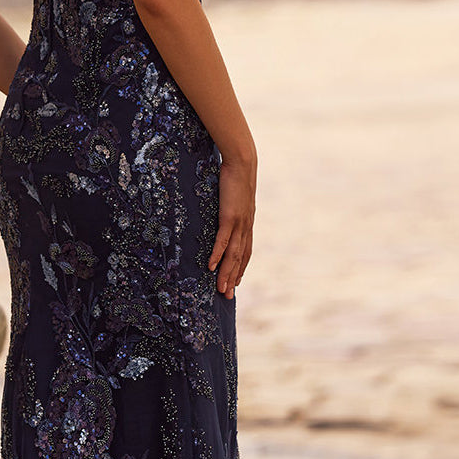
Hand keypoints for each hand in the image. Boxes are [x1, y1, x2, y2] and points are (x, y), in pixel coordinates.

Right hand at [208, 154, 255, 299]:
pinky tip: (211, 267)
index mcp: (247, 223)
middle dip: (234, 278)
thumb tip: (223, 208)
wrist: (243, 161)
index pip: (245, 251)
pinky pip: (223, 241)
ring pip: (233, 255)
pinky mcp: (230, 217)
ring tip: (220, 289)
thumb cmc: (236, 175)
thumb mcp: (234, 195)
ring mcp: (239, 223)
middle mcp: (246, 227)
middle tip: (228, 297)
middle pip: (241, 258)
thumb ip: (230, 206)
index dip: (240, 268)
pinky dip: (218, 255)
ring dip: (226, 274)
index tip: (235, 282)